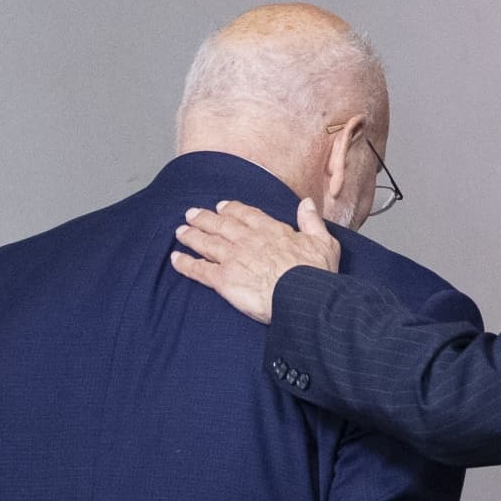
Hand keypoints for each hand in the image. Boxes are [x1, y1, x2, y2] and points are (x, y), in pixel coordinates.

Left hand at [170, 198, 340, 324]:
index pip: (247, 215)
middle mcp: (248, 240)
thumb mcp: (324, 242)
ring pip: (207, 243)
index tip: (222, 206)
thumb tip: (306, 204)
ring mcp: (233, 258)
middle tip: (191, 214)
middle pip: (221, 225)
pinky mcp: (224, 279)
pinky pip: (200, 269)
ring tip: (180, 232)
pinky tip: (176, 259)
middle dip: (204, 218)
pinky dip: (186, 263)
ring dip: (191, 236)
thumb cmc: (316, 273)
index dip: (232, 209)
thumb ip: (311, 221)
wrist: (301, 296)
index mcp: (272, 231)